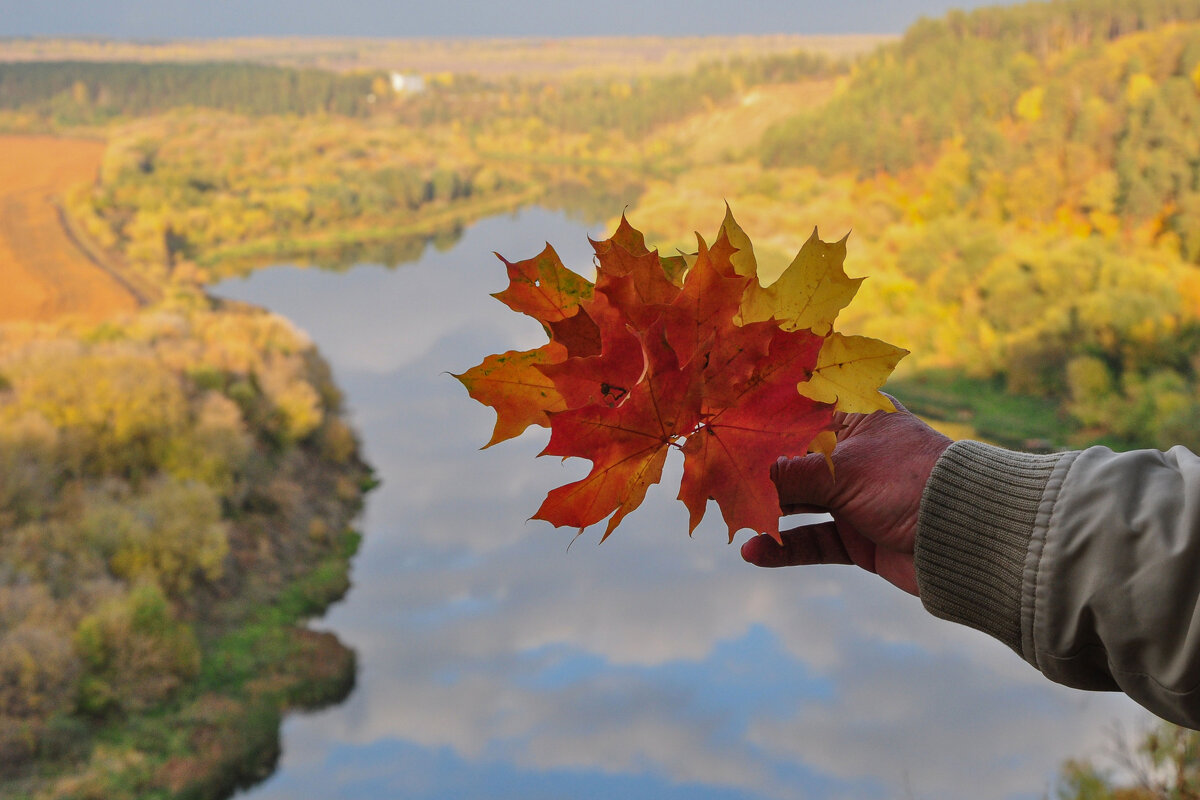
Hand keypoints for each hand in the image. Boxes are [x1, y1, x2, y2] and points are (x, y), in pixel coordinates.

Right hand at [740, 398, 951, 595]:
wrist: (969, 540)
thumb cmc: (909, 482)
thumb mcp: (840, 471)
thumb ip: (788, 472)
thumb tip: (742, 472)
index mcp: (856, 417)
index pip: (799, 410)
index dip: (760, 419)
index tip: (721, 424)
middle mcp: (852, 453)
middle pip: (791, 459)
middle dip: (754, 470)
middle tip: (711, 478)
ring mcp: (854, 496)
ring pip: (797, 502)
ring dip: (766, 511)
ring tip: (727, 516)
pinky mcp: (857, 536)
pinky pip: (812, 541)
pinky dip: (785, 548)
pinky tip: (753, 553)